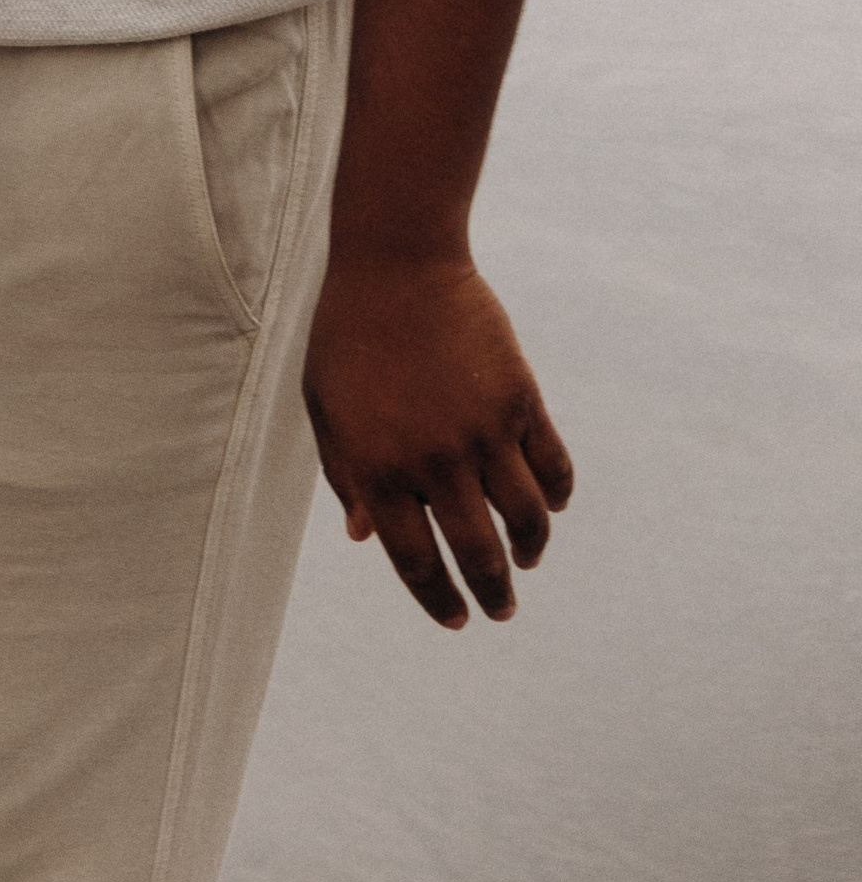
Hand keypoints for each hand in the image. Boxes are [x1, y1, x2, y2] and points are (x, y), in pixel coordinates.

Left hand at [303, 251, 572, 627]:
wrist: (395, 262)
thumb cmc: (348, 335)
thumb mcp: (326, 409)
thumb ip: (346, 475)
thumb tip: (366, 538)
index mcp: (379, 469)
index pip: (416, 563)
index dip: (438, 601)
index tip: (455, 619)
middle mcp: (434, 461)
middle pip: (478, 556)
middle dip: (492, 595)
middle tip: (500, 610)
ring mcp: (482, 431)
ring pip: (526, 522)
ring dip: (529, 553)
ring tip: (523, 564)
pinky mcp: (520, 400)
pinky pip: (553, 469)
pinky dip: (555, 498)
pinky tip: (546, 509)